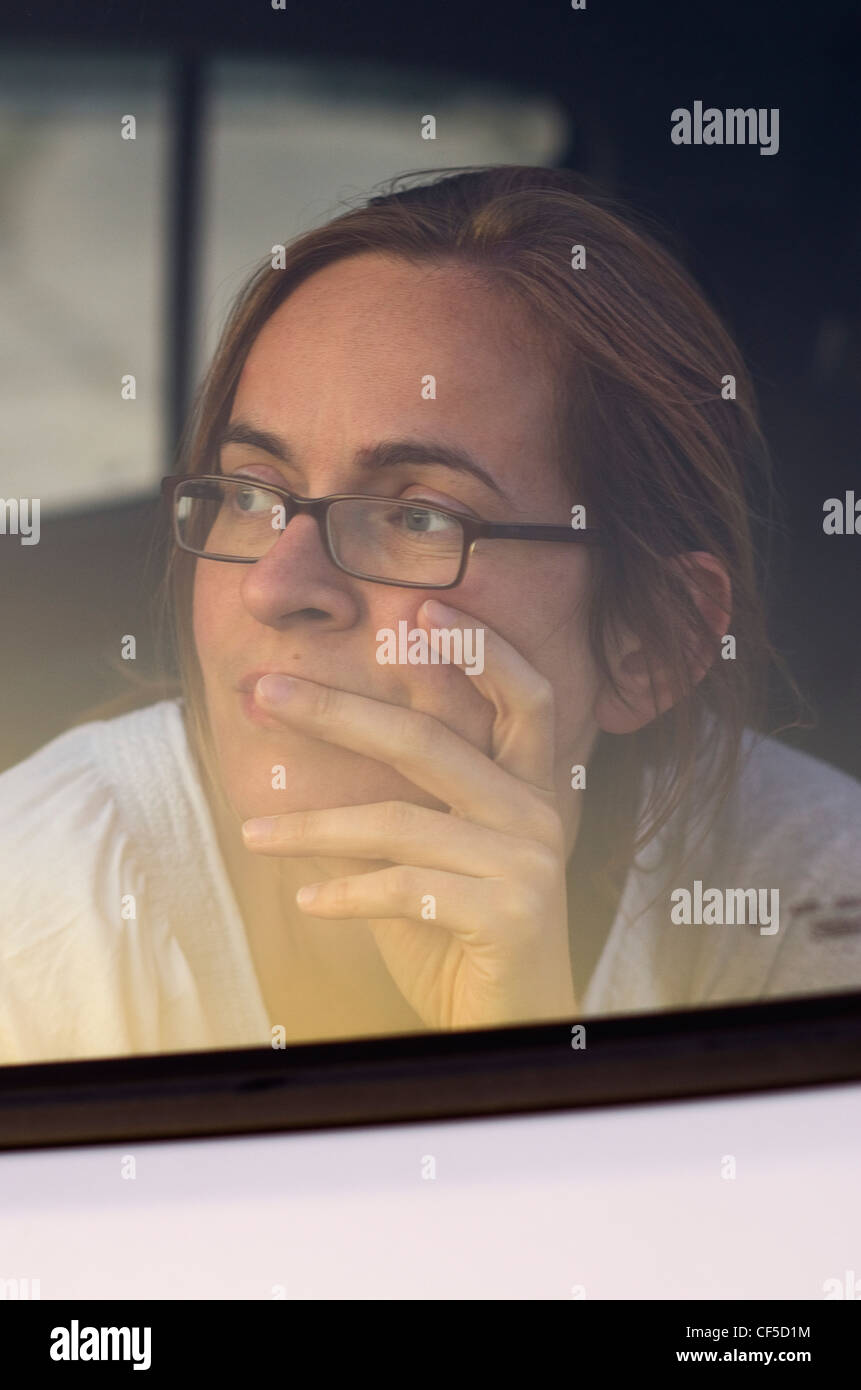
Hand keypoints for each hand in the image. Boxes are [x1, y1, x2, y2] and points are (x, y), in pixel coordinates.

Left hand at [241, 599, 576, 1029]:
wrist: (507, 1025)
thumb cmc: (459, 935)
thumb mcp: (426, 856)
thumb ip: (396, 798)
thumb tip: (311, 741)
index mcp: (531, 788)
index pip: (523, 696)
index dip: (477, 646)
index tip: (416, 605)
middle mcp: (539, 813)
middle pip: (433, 740)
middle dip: (340, 710)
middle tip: (267, 691)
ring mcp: (531, 862)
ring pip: (401, 820)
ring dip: (313, 826)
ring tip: (252, 831)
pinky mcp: (513, 913)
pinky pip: (407, 888)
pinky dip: (347, 894)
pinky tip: (307, 902)